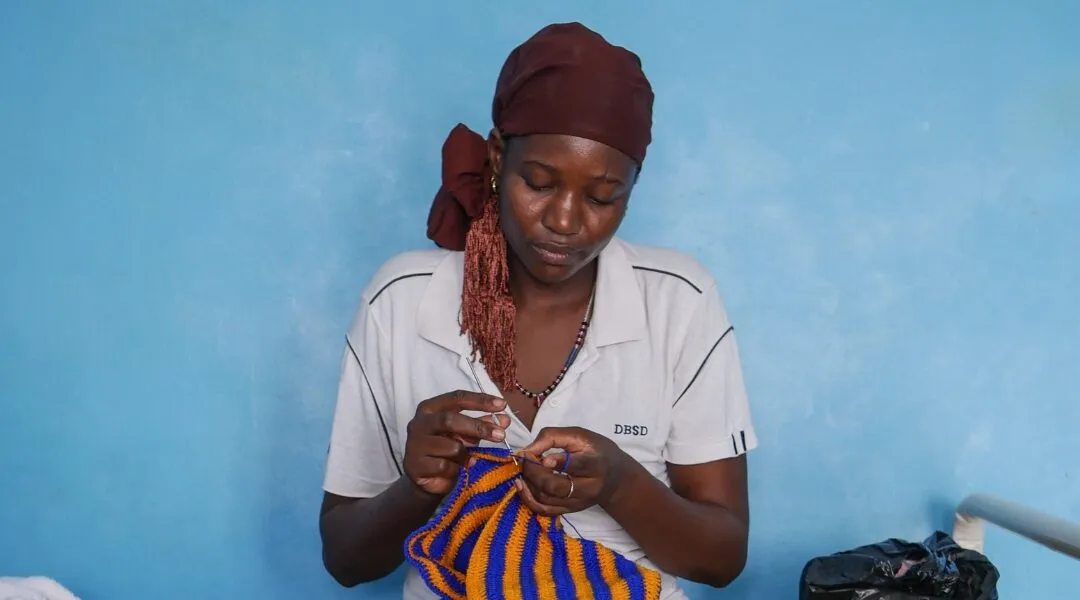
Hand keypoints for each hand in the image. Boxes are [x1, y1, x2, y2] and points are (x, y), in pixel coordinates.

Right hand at [403, 390, 510, 496]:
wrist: (427, 479)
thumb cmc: (446, 451)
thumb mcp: (464, 435)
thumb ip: (480, 425)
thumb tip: (503, 421)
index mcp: (430, 408)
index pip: (456, 398)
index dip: (480, 401)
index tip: (502, 405)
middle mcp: (419, 423)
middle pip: (450, 420)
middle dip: (478, 427)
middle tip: (501, 435)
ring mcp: (415, 445)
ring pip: (450, 446)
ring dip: (466, 454)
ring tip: (470, 460)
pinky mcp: (416, 466)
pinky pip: (445, 466)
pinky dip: (457, 469)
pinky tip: (457, 470)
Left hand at [514, 426, 635, 516]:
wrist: (616, 478)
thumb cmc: (596, 451)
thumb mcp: (580, 435)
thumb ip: (552, 437)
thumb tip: (527, 450)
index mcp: (596, 464)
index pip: (578, 465)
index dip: (560, 462)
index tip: (544, 459)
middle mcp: (589, 488)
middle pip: (557, 486)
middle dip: (535, 473)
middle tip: (525, 460)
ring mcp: (579, 503)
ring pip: (547, 499)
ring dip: (529, 485)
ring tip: (523, 471)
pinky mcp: (570, 511)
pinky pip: (545, 510)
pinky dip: (529, 499)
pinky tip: (522, 486)